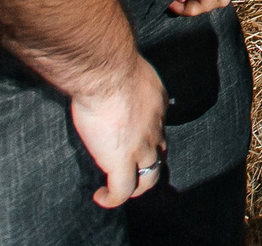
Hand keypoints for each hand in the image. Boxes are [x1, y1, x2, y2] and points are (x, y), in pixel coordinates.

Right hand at [72, 58, 167, 208]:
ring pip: (147, 179)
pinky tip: (101, 197)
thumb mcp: (128, 69)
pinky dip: (112, 198)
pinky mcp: (121, 161)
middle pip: (160, 156)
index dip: (150, 139)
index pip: (159, 128)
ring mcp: (141, 147)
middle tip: (135, 173)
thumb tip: (112, 77)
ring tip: (120, 190)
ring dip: (136, 188)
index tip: (137, 142)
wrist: (107, 72)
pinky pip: (122, 191)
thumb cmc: (111, 63)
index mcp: (157, 104)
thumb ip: (125, 78)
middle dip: (150, 167)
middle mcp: (155, 127)